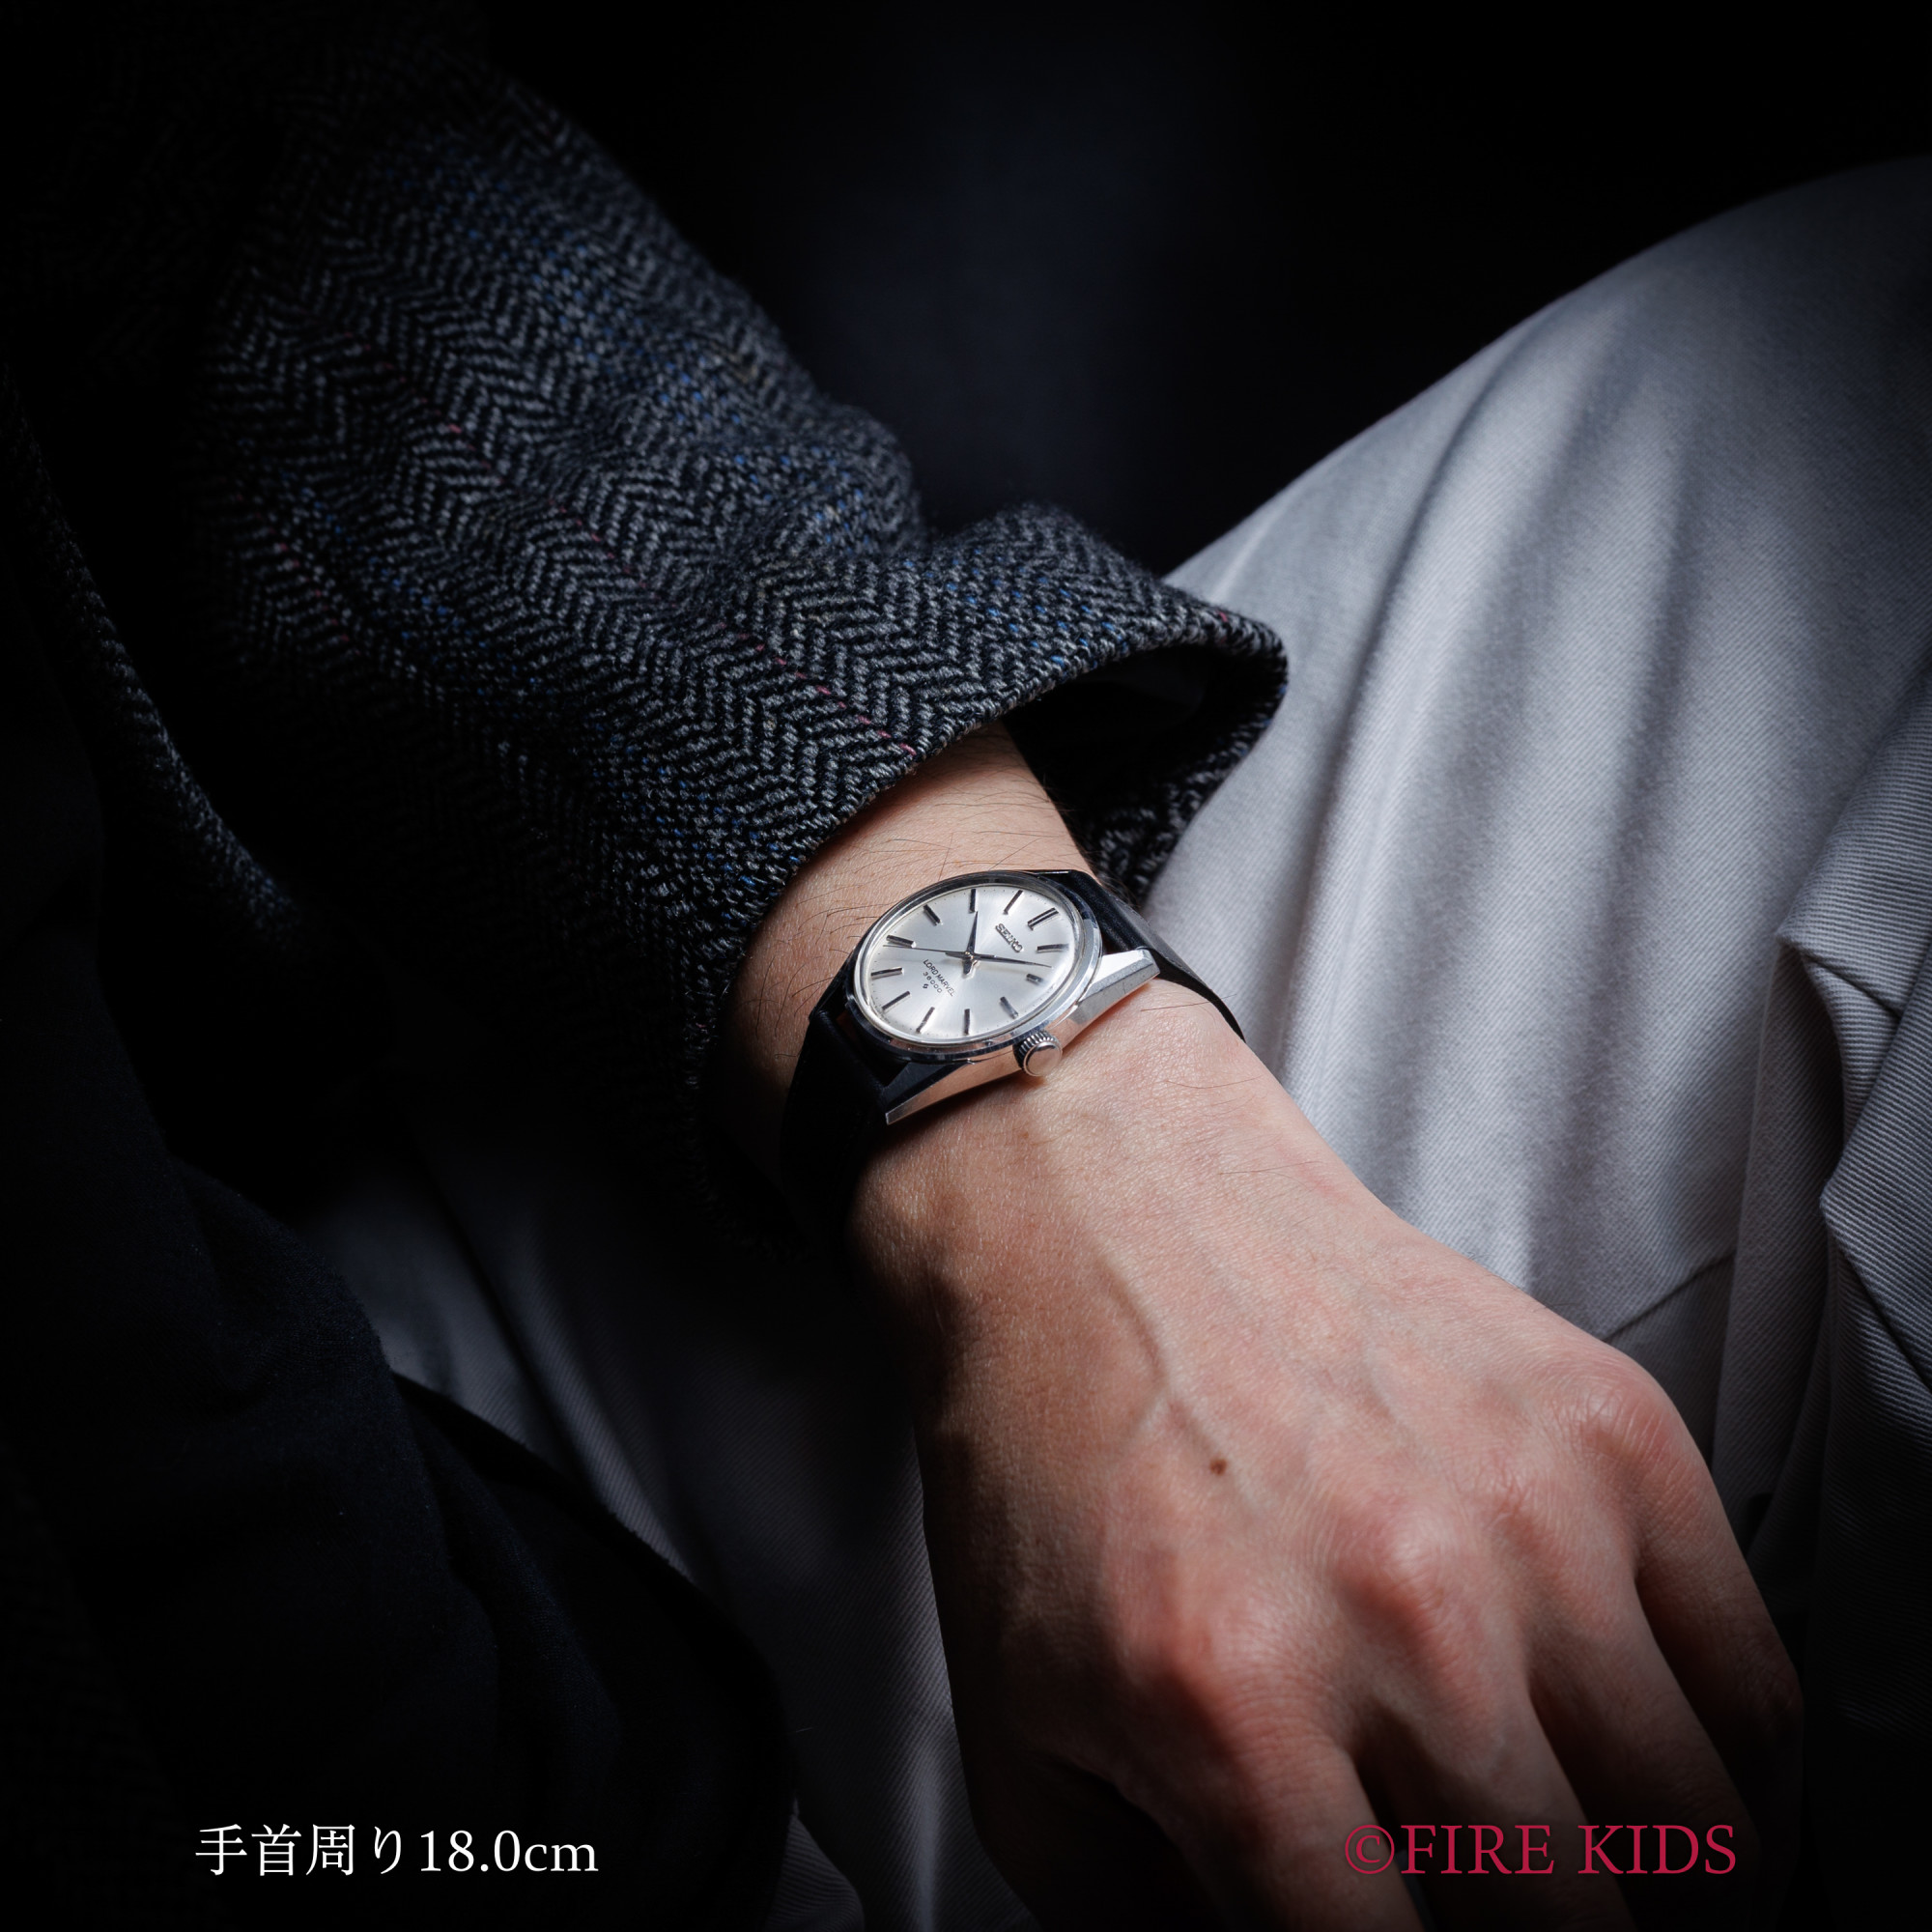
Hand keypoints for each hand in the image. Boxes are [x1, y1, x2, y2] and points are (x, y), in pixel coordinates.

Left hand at [850, 982, 1798, 1928]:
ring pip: (1704, 1830)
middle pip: (1576, 1927)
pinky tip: (1653, 1775)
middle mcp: (1401, 1616)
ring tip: (1599, 1883)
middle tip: (1502, 1923)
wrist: (1098, 1213)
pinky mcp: (1607, 1423)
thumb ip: (1135, 1923)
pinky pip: (1756, 1678)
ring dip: (1663, 1896)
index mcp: (1232, 1710)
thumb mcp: (1021, 1734)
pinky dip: (1735, 1773)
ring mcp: (1526, 1511)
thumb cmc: (1051, 1460)